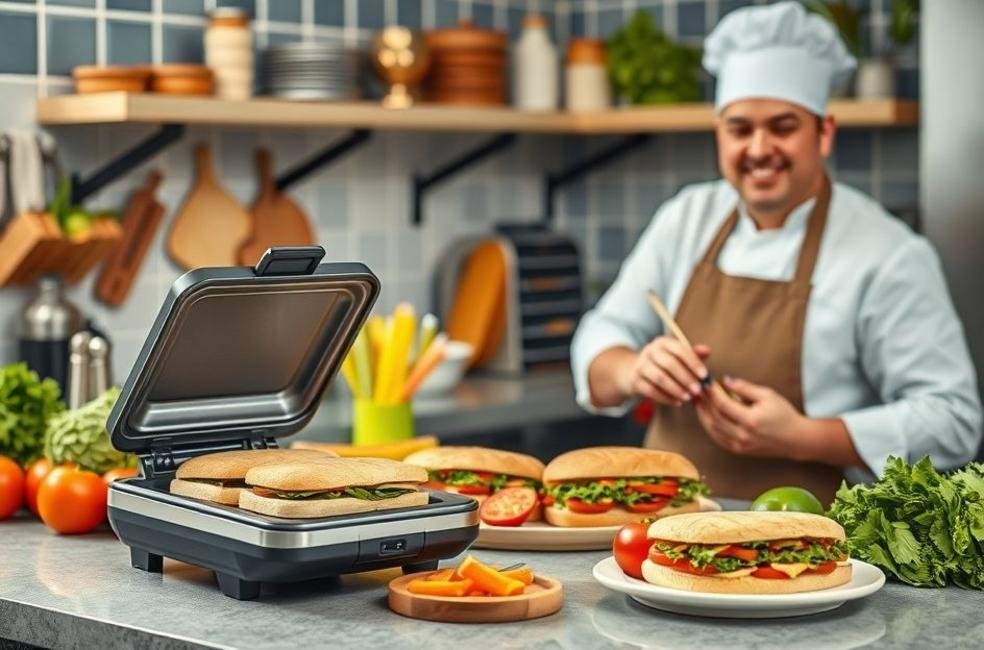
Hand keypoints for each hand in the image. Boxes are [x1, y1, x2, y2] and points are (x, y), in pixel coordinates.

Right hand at [617, 337, 709, 406]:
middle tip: (698, 390)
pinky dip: (665, 398)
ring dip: (676, 389)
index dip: (693, 362)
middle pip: (669, 364)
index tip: (704, 375)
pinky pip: (651, 391)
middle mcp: (650, 351)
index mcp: (663, 342)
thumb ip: (693, 354)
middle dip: (685, 378)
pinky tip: (677, 402)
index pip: (679, 350)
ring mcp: (641, 366)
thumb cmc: (664, 364)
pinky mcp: (635, 381)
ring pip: (659, 378)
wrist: (635, 372)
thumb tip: (707, 351)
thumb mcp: (677, 356)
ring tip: (688, 397)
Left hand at [694, 376, 810, 458]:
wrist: (796, 439)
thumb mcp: (767, 395)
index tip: (707, 383)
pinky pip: (717, 438)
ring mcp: (740, 445)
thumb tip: (726, 380)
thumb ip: (745, 388)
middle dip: (704, 403)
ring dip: (702, 415)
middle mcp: (743, 435)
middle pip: (714, 417)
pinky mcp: (738, 450)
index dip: (712, 393)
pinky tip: (706, 416)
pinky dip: (709, 427)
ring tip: (698, 402)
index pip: (723, 405)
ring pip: (712, 429)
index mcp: (751, 420)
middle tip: (698, 391)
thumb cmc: (783, 414)